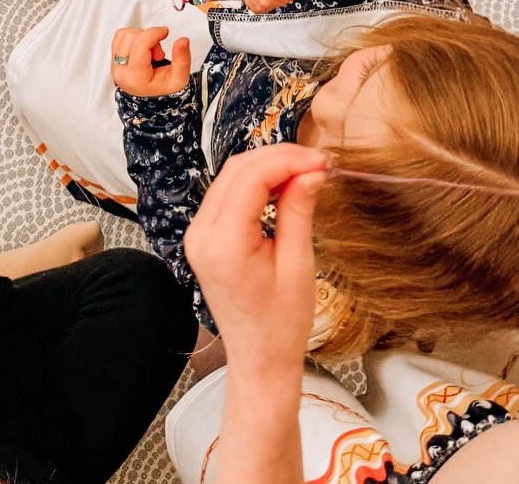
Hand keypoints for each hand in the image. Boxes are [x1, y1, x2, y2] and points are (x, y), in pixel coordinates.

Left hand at [111, 25, 191, 96]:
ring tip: (150, 52)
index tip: (164, 32)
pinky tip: (143, 49)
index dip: (153, 33)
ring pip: (123, 35)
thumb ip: (182, 59)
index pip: (139, 45)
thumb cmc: (163, 92)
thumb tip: (183, 41)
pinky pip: (119, 38)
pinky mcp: (114, 59)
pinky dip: (133, 37)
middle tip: (158, 53)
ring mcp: (115, 65)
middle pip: (131, 37)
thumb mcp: (179, 79)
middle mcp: (121, 71)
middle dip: (149, 38)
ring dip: (140, 37)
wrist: (152, 103)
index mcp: (135, 77)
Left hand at [184, 143, 326, 364]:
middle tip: (317, 162)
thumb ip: (298, 211)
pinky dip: (254, 184)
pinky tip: (281, 186)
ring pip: (229, 178)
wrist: (259, 360)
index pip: (250, 178)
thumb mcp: (298, 265)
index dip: (287, 160)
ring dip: (266, 167)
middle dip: (277, 158)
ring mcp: (197, 235)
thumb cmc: (282, 324)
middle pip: (236, 171)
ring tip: (305, 171)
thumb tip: (311, 171)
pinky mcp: (203, 237)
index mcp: (223, 243)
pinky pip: (226, 195)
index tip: (321, 160)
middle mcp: (201, 234)